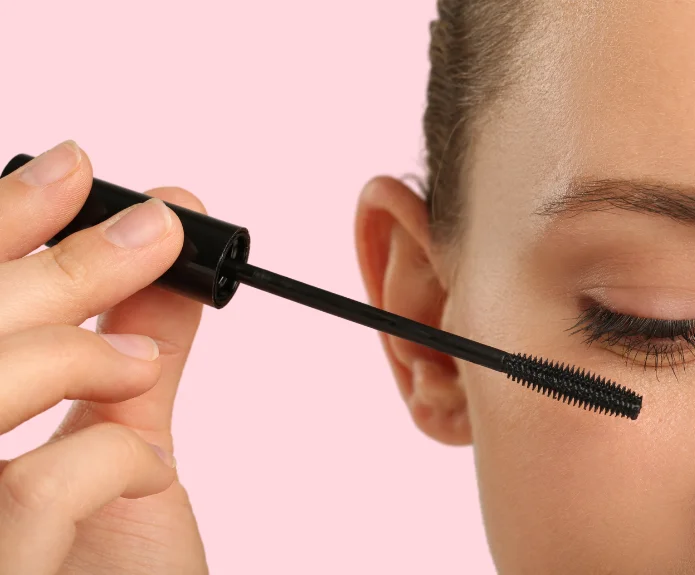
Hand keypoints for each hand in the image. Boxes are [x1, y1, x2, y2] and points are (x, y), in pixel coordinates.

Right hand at [0, 141, 208, 573]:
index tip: (75, 167)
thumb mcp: (123, 435)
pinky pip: (42, 482)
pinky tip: (149, 472)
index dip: (3, 223)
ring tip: (141, 369)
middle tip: (159, 224)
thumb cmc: (114, 559)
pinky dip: (117, 458)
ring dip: (78, 353)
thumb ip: (132, 348)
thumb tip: (162, 248)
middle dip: (61, 266)